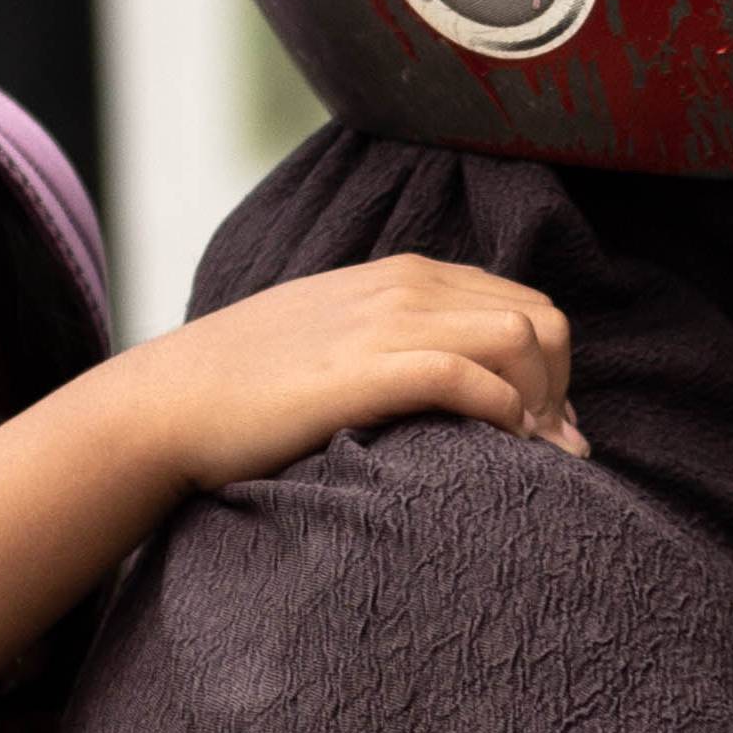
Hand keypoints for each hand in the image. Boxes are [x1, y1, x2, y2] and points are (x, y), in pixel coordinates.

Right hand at [140, 259, 583, 485]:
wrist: (171, 400)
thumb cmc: (255, 385)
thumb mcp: (342, 337)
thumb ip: (405, 341)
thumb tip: (468, 384)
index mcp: (409, 275)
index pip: (528, 303)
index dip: (555, 369)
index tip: (545, 428)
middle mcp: (407, 286)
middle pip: (542, 319)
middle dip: (561, 386)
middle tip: (545, 449)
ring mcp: (386, 323)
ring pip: (519, 337)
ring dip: (540, 400)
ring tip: (527, 456)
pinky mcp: (364, 370)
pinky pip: (467, 375)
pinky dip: (502, 411)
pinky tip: (497, 447)